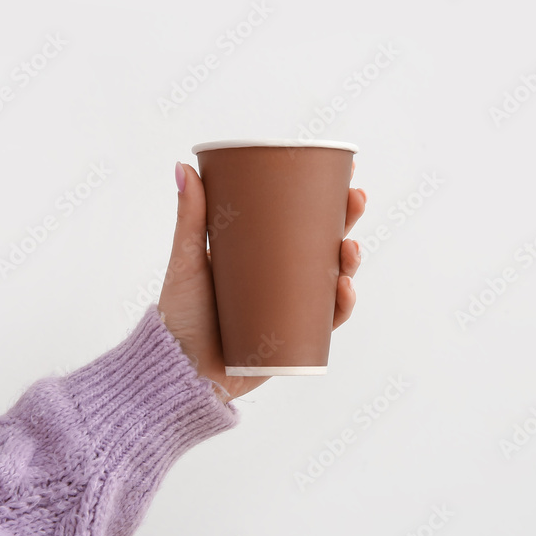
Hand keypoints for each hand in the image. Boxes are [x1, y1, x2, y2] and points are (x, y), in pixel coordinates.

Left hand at [157, 161, 367, 402]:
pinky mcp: (295, 339)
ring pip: (333, 280)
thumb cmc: (179, 315)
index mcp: (259, 255)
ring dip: (351, 262)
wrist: (179, 372)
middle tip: (356, 200)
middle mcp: (281, 280)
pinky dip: (342, 305)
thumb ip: (189, 217)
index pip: (298, 221)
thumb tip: (184, 164)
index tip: (344, 171)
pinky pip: (327, 321)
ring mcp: (290, 308)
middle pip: (324, 246)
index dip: (326, 198)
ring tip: (348, 248)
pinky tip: (344, 288)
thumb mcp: (187, 260)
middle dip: (347, 221)